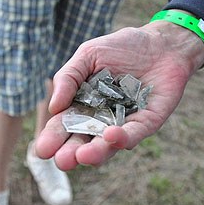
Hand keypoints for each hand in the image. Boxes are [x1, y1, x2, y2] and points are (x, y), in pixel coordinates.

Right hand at [35, 20, 203, 169]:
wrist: (160, 43)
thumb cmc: (123, 47)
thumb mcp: (89, 55)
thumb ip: (69, 77)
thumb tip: (54, 107)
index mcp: (86, 103)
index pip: (67, 124)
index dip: (55, 137)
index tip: (43, 149)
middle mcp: (104, 117)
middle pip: (86, 140)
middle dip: (73, 152)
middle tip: (63, 161)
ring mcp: (126, 121)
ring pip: (111, 142)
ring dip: (98, 150)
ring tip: (84, 155)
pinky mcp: (149, 121)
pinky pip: (137, 132)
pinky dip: (125, 137)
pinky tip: (113, 135)